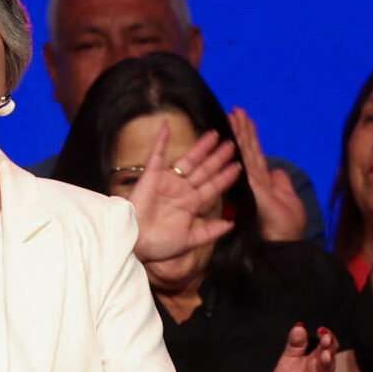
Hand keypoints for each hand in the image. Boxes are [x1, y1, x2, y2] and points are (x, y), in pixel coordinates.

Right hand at [128, 120, 239, 267]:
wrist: (133, 243)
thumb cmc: (158, 245)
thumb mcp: (189, 240)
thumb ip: (209, 232)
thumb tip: (232, 224)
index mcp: (191, 204)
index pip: (213, 187)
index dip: (226, 176)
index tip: (239, 166)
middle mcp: (182, 190)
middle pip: (205, 170)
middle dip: (218, 158)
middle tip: (232, 144)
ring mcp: (167, 182)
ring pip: (188, 160)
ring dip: (201, 147)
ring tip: (214, 134)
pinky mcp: (151, 176)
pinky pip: (156, 155)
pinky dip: (161, 141)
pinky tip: (166, 126)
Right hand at [229, 107, 304, 241]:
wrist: (284, 246)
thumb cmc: (286, 229)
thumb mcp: (290, 200)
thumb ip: (282, 184)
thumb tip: (278, 171)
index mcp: (263, 183)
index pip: (255, 155)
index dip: (250, 138)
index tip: (244, 120)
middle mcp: (254, 181)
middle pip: (247, 150)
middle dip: (241, 129)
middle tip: (235, 110)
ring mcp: (251, 184)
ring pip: (244, 152)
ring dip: (240, 132)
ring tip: (234, 113)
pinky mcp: (252, 188)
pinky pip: (246, 162)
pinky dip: (242, 147)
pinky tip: (237, 133)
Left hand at [270, 323, 337, 371]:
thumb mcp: (287, 363)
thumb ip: (294, 346)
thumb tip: (299, 326)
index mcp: (314, 362)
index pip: (326, 346)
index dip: (326, 338)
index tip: (322, 330)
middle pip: (328, 360)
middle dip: (328, 348)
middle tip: (327, 338)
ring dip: (326, 366)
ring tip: (325, 355)